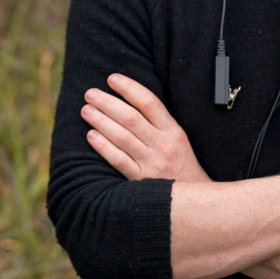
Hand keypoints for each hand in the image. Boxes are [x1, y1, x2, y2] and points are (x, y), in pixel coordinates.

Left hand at [81, 74, 211, 182]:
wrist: (193, 200)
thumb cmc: (181, 165)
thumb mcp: (178, 139)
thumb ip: (159, 122)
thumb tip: (130, 100)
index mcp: (173, 131)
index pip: (149, 102)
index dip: (129, 88)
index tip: (112, 78)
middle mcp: (163, 145)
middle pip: (131, 118)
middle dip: (108, 103)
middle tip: (90, 93)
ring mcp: (152, 163)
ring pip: (122, 137)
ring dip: (101, 121)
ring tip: (86, 110)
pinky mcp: (141, 180)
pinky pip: (119, 160)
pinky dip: (103, 147)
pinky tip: (91, 136)